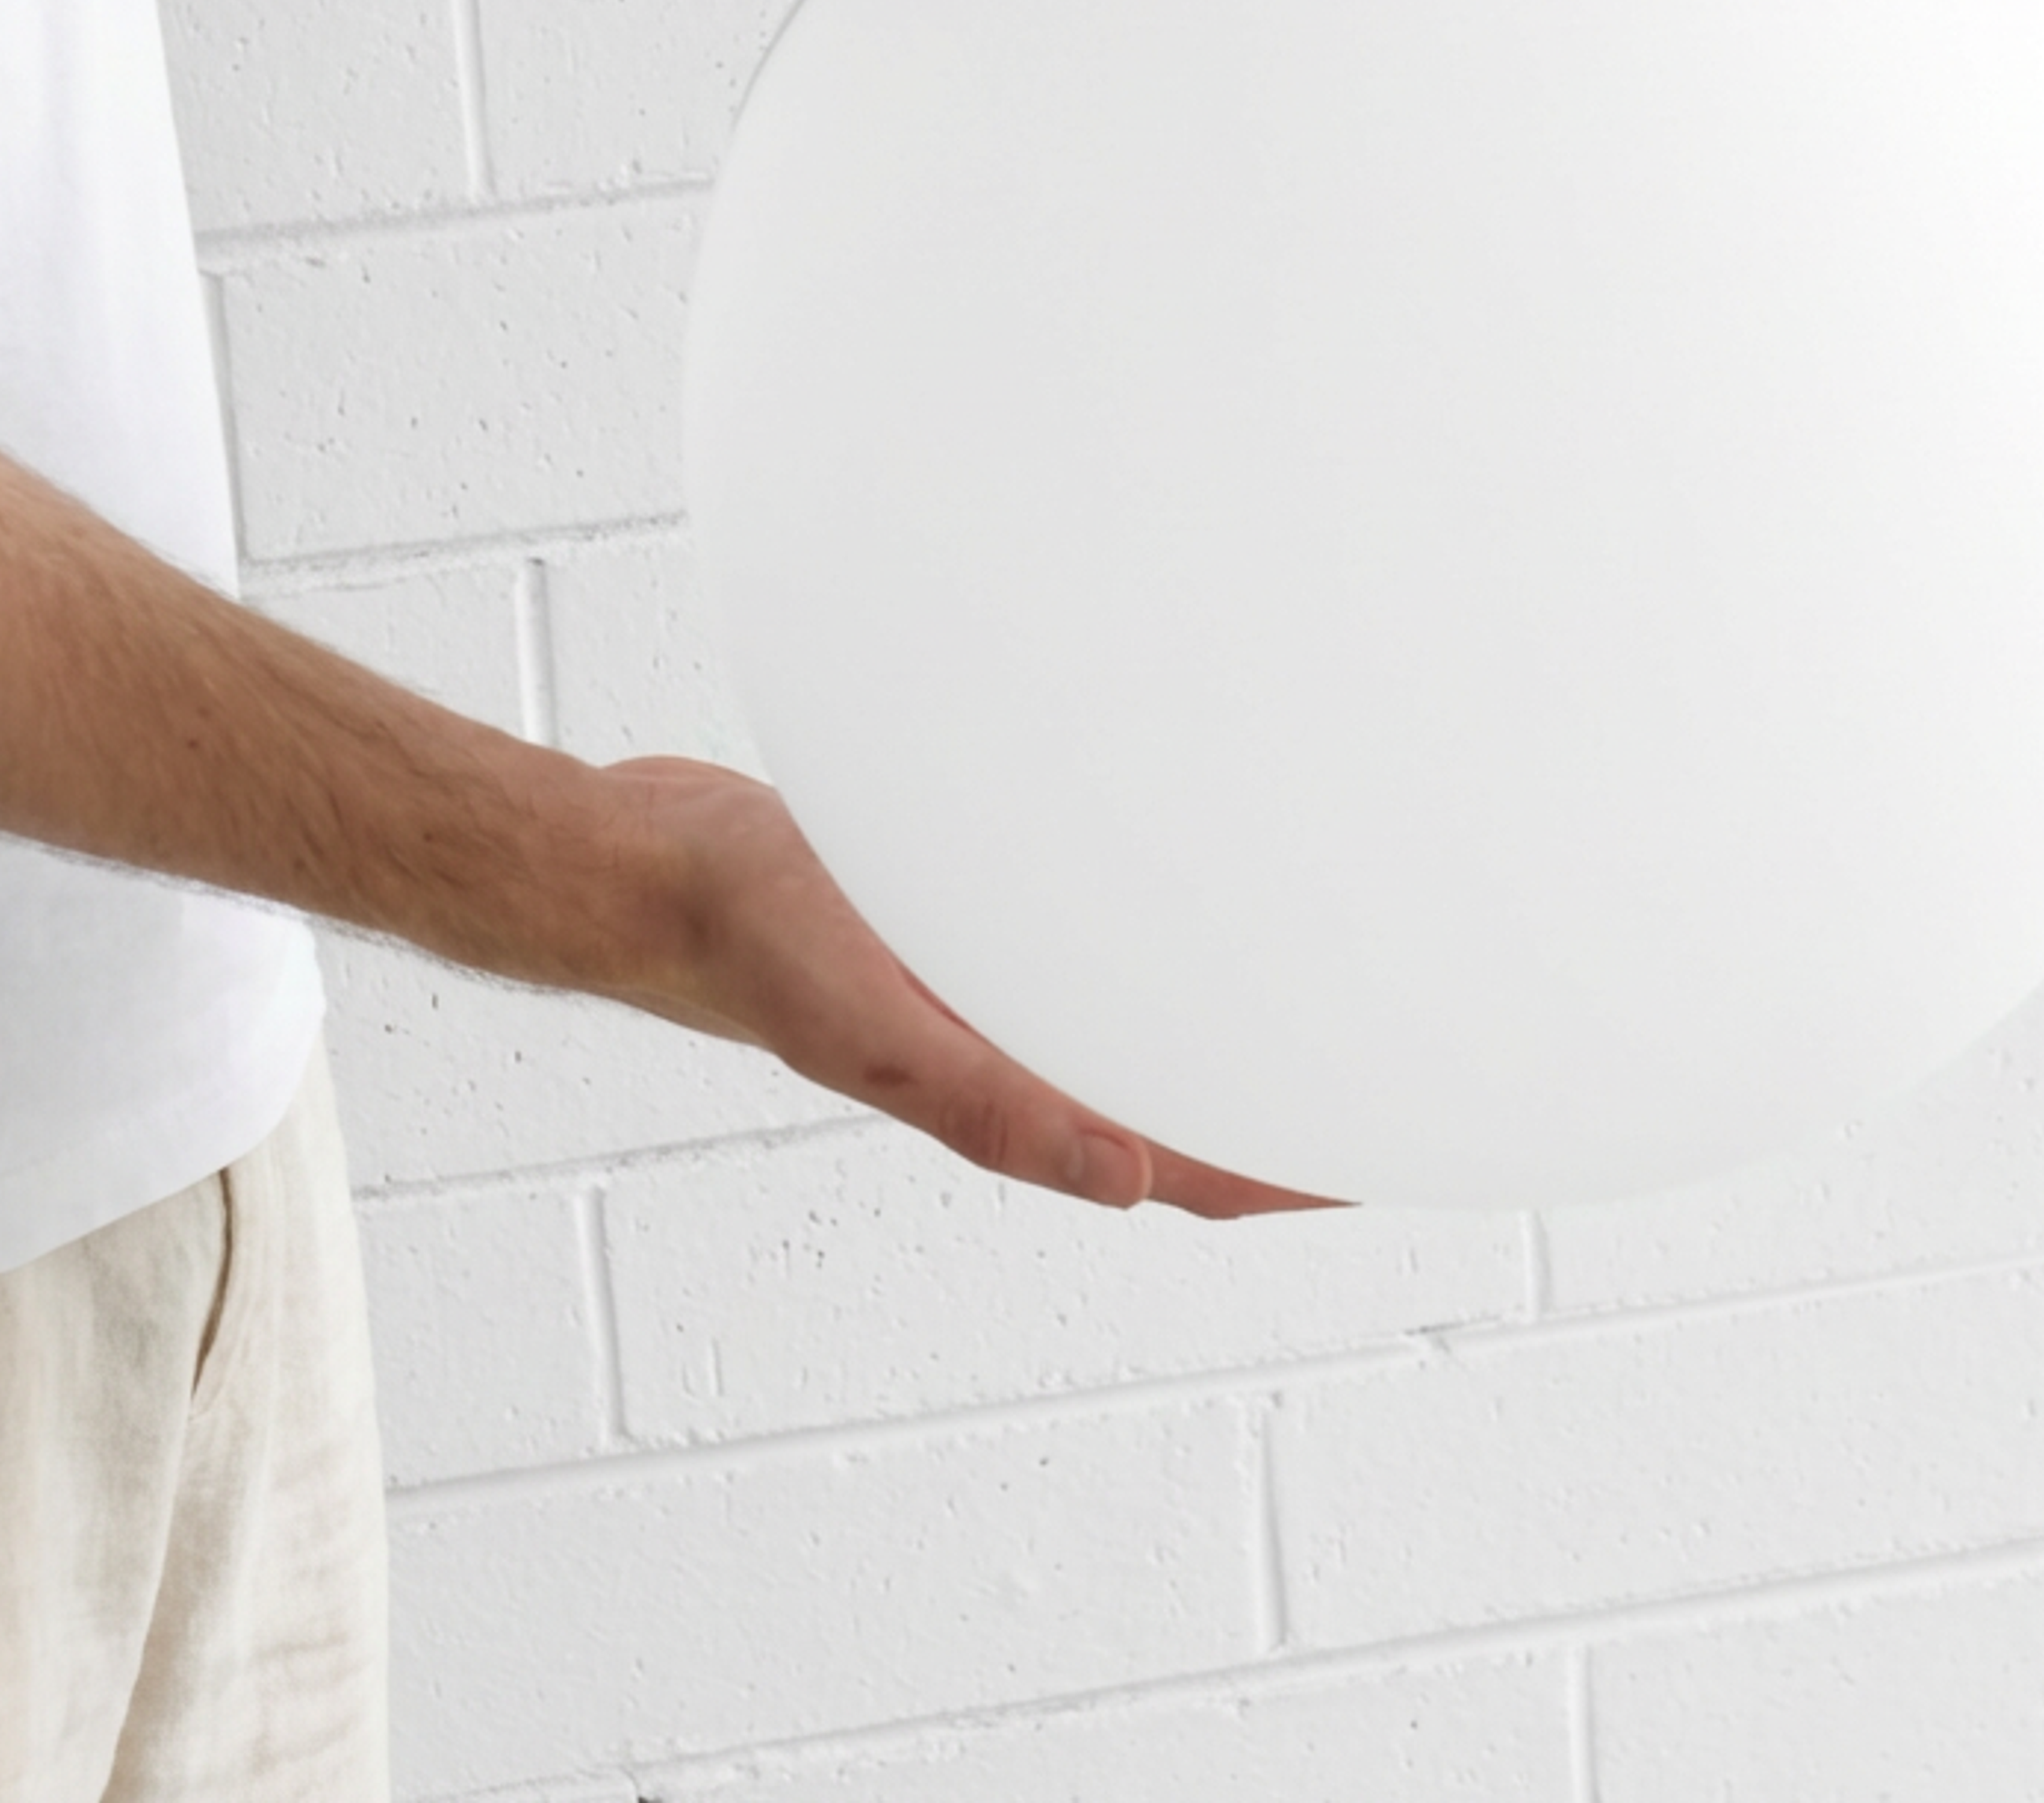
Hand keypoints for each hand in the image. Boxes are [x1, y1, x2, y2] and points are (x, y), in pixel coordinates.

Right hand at [589, 756, 1349, 1220]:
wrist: (646, 863)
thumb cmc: (745, 939)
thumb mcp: (870, 1029)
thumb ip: (988, 1107)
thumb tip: (1128, 1180)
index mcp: (1006, 1091)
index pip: (1182, 1159)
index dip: (1286, 1175)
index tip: (1390, 1168)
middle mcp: (1011, 1045)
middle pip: (1178, 1097)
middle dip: (1280, 1099)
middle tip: (1397, 1069)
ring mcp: (986, 983)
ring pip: (1130, 1018)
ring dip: (1212, 1019)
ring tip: (1316, 982)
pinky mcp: (962, 914)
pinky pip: (1078, 941)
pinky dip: (1141, 938)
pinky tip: (1175, 886)